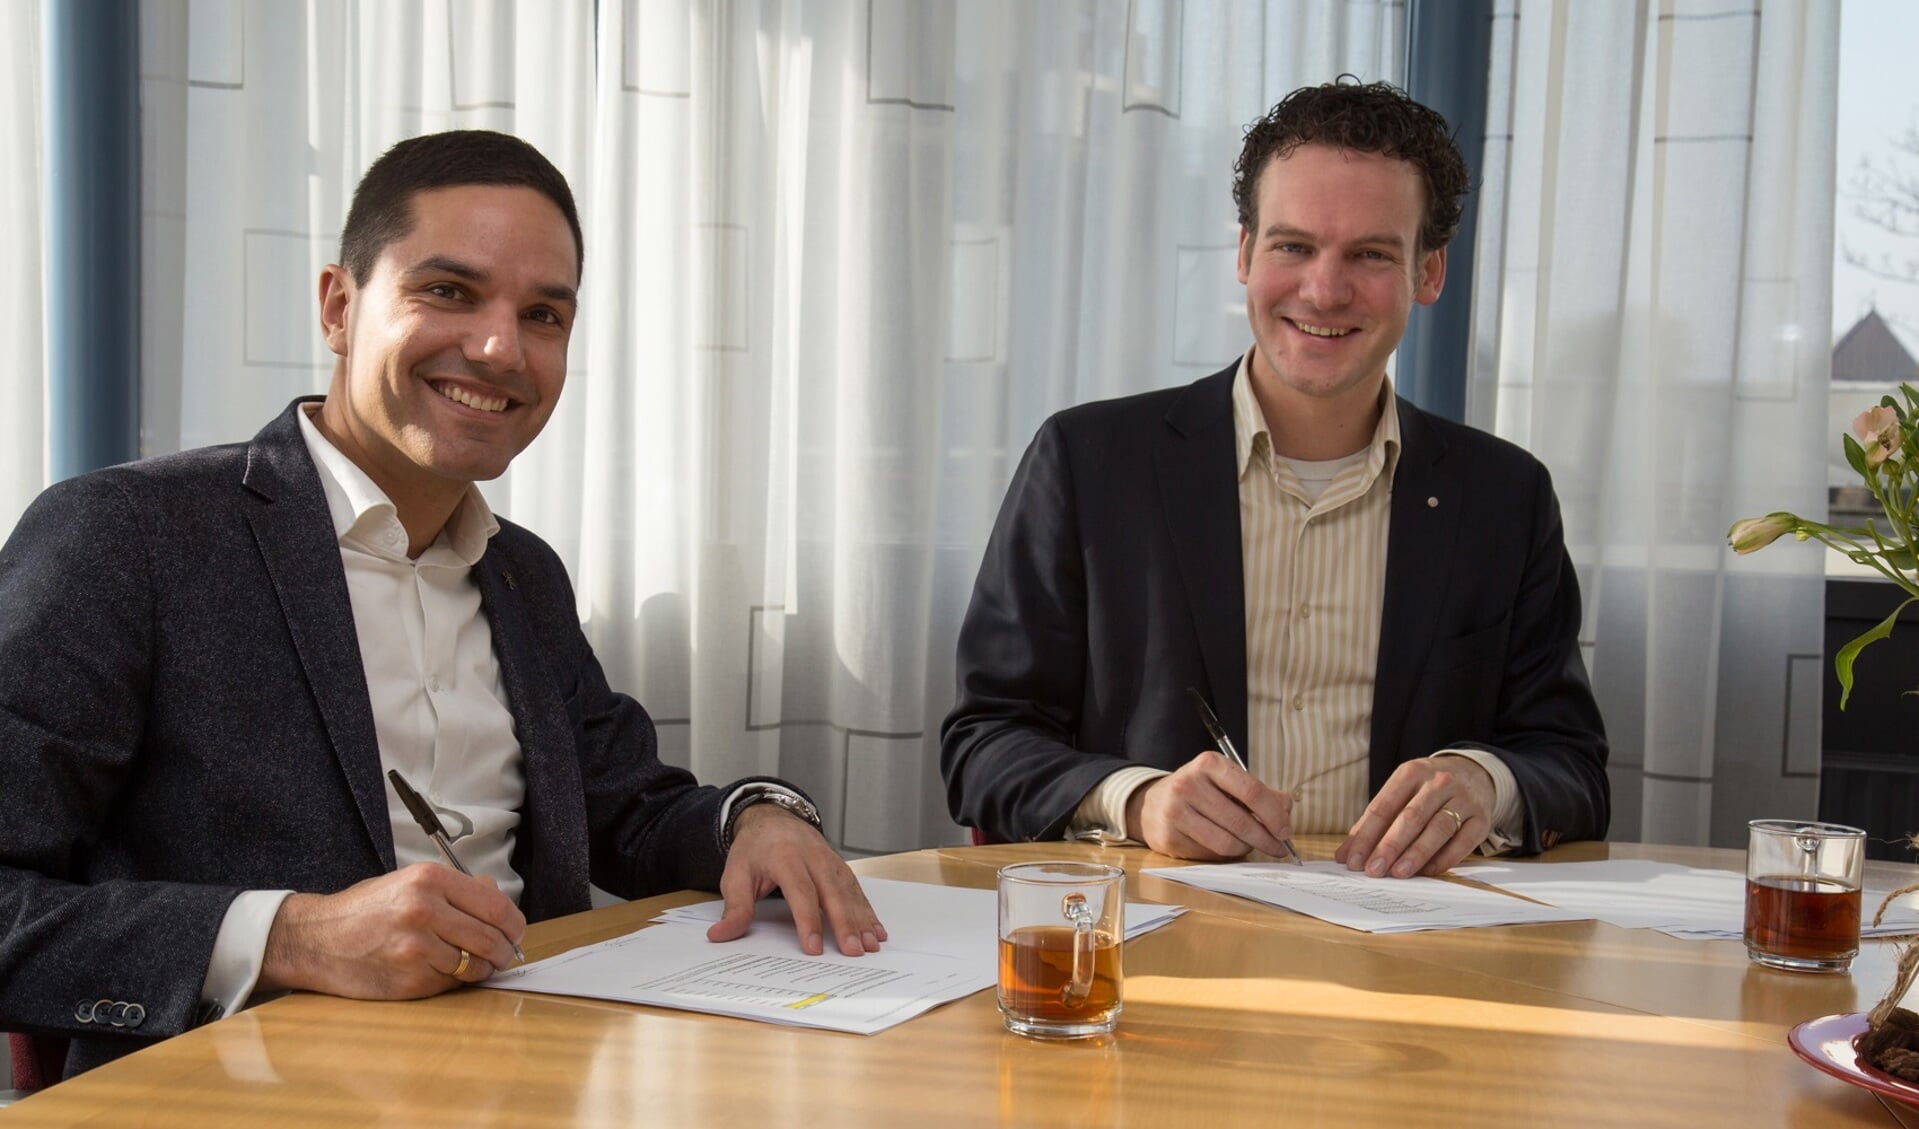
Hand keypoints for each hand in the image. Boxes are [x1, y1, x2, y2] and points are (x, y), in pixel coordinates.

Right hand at [259, 863, 525, 997]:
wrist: (316, 939)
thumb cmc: (366, 910)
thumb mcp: (409, 882)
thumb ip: (457, 888)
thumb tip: (498, 899)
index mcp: (429, 880)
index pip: (495, 905)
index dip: (513, 923)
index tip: (515, 932)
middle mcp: (424, 910)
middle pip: (491, 937)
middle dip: (505, 950)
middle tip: (506, 954)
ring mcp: (416, 947)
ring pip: (474, 964)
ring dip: (481, 968)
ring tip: (475, 963)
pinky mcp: (409, 979)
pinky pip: (451, 983)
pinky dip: (455, 980)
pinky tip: (443, 971)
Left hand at [707, 805, 886, 956]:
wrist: (772, 818)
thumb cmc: (754, 850)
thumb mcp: (735, 875)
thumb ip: (734, 907)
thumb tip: (720, 934)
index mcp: (785, 857)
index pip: (801, 892)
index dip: (808, 921)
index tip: (813, 948)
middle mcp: (813, 857)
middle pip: (832, 893)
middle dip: (845, 923)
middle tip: (854, 951)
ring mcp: (830, 860)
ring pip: (849, 892)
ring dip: (863, 919)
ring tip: (871, 945)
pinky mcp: (839, 867)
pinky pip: (856, 890)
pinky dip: (868, 910)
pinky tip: (876, 930)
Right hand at [1123, 751, 1292, 860]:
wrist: (1154, 803)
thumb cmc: (1201, 791)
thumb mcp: (1227, 782)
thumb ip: (1261, 793)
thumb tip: (1286, 809)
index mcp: (1209, 764)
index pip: (1252, 791)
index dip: (1274, 815)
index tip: (1285, 830)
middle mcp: (1188, 784)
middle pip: (1241, 821)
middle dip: (1266, 839)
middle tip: (1278, 847)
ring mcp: (1175, 811)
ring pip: (1226, 842)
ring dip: (1246, 848)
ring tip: (1250, 845)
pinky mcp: (1168, 836)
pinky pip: (1209, 854)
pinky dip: (1224, 854)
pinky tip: (1225, 846)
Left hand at [1334, 757, 1494, 877]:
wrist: (1474, 773)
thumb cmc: (1428, 788)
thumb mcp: (1402, 791)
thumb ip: (1375, 821)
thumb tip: (1346, 854)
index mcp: (1411, 773)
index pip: (1383, 806)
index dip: (1366, 835)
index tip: (1353, 859)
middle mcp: (1438, 782)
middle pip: (1410, 817)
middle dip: (1389, 846)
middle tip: (1373, 870)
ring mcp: (1463, 800)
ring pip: (1438, 828)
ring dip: (1416, 853)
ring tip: (1398, 873)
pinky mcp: (1481, 819)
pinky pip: (1464, 842)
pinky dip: (1445, 858)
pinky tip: (1428, 871)